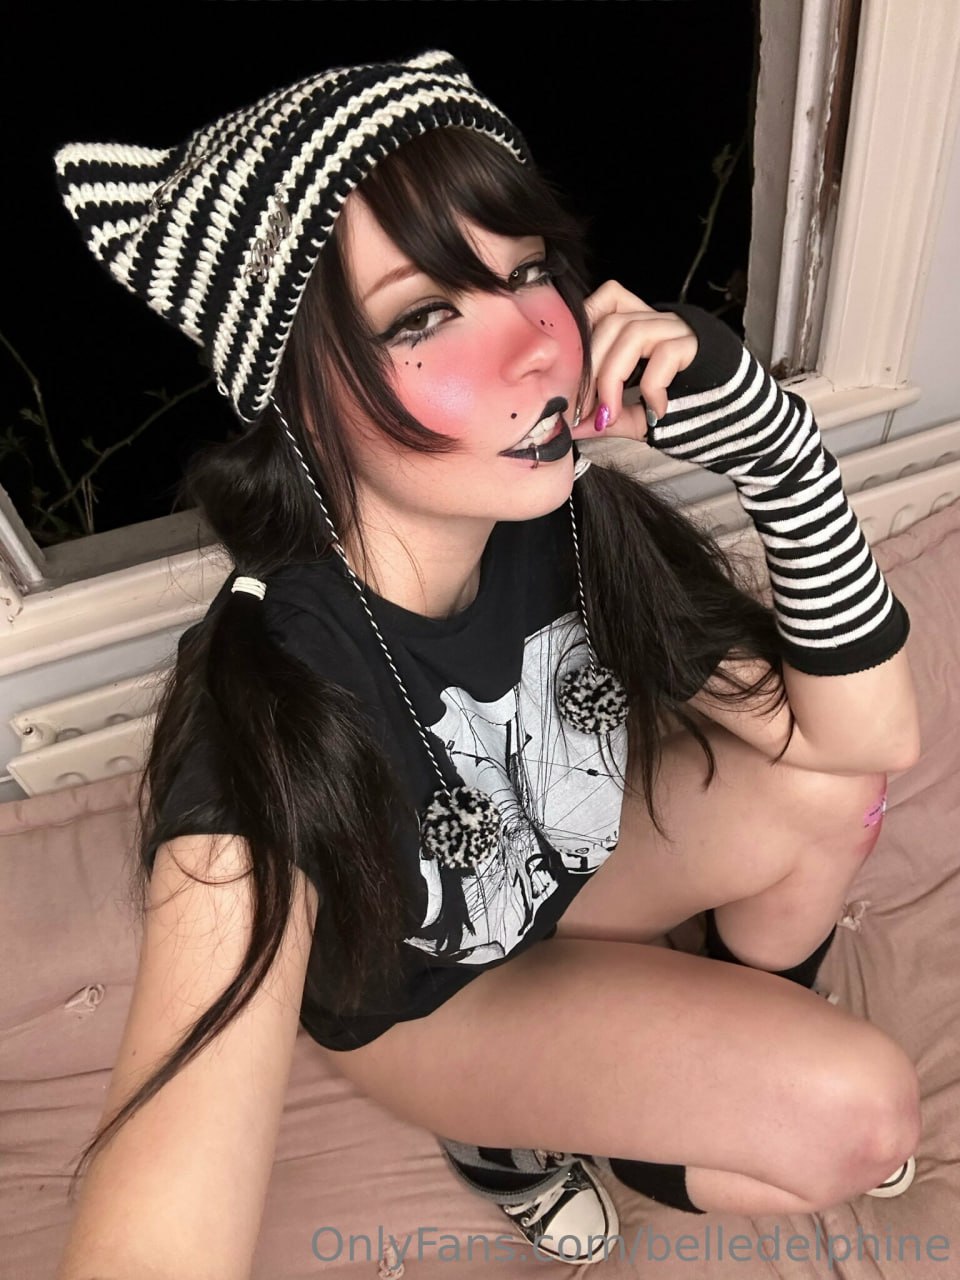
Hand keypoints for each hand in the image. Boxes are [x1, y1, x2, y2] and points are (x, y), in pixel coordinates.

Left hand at [571, 281, 698, 443]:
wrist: (742, 427)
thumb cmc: (692, 416)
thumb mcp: (640, 415)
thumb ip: (610, 415)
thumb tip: (573, 424)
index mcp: (647, 328)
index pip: (608, 300)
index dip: (585, 323)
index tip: (569, 371)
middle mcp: (663, 321)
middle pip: (610, 321)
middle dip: (589, 367)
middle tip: (584, 408)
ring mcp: (682, 331)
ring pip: (632, 332)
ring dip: (611, 377)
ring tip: (611, 414)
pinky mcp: (700, 347)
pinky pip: (664, 354)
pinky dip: (650, 386)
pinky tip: (655, 411)